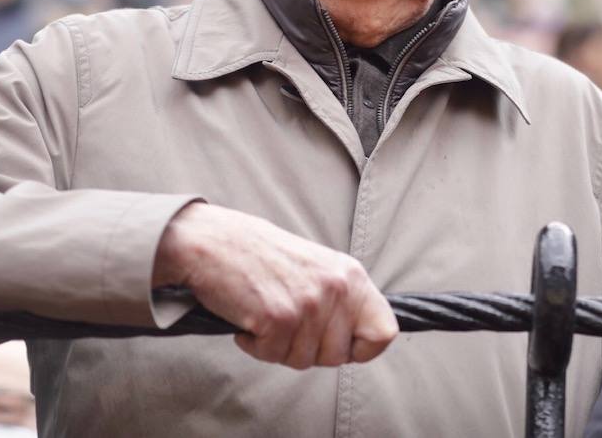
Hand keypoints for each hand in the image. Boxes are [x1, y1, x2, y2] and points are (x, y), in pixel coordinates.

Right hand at [152, 202, 397, 368]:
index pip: (385, 332)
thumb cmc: (264, 257)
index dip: (363, 349)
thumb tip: (358, 342)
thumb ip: (342, 300)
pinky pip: (272, 356)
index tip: (341, 346)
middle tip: (286, 325)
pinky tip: (249, 319)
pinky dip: (255, 346)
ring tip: (266, 315)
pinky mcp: (278, 318)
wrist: (216, 241)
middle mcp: (336, 289)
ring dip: (279, 347)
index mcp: (351, 276)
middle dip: (309, 351)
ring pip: (303, 361)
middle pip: (338, 356)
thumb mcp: (319, 268)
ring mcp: (309, 304)